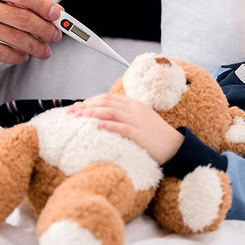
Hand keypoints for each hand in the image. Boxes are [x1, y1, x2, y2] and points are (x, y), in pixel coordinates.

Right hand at [0, 0, 62, 63]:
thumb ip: (29, 1)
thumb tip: (58, 12)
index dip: (43, 5)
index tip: (57, 15)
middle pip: (22, 18)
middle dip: (45, 29)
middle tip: (56, 36)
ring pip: (15, 37)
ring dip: (36, 46)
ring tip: (45, 51)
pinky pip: (0, 52)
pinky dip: (17, 56)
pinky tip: (23, 55)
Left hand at [68, 94, 184, 164]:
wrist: (174, 146)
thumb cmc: (154, 135)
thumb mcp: (139, 119)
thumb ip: (124, 115)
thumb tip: (101, 118)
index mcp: (134, 104)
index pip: (107, 98)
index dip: (90, 101)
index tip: (75, 107)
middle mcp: (135, 110)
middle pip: (107, 103)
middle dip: (87, 106)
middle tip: (71, 113)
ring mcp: (138, 121)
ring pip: (112, 112)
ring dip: (93, 113)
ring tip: (79, 118)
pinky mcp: (141, 134)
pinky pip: (123, 127)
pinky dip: (110, 125)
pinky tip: (98, 126)